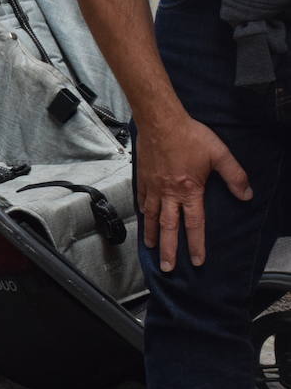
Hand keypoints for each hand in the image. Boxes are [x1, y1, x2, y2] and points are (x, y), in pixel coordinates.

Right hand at [136, 112, 251, 271]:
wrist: (160, 121)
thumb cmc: (189, 135)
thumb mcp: (220, 154)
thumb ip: (235, 175)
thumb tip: (247, 194)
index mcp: (189, 190)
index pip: (194, 224)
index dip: (197, 244)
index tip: (197, 260)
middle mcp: (169, 193)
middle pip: (169, 228)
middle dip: (168, 250)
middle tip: (167, 267)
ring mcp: (154, 187)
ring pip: (153, 217)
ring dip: (153, 235)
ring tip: (152, 249)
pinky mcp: (144, 178)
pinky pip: (142, 200)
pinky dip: (144, 212)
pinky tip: (145, 218)